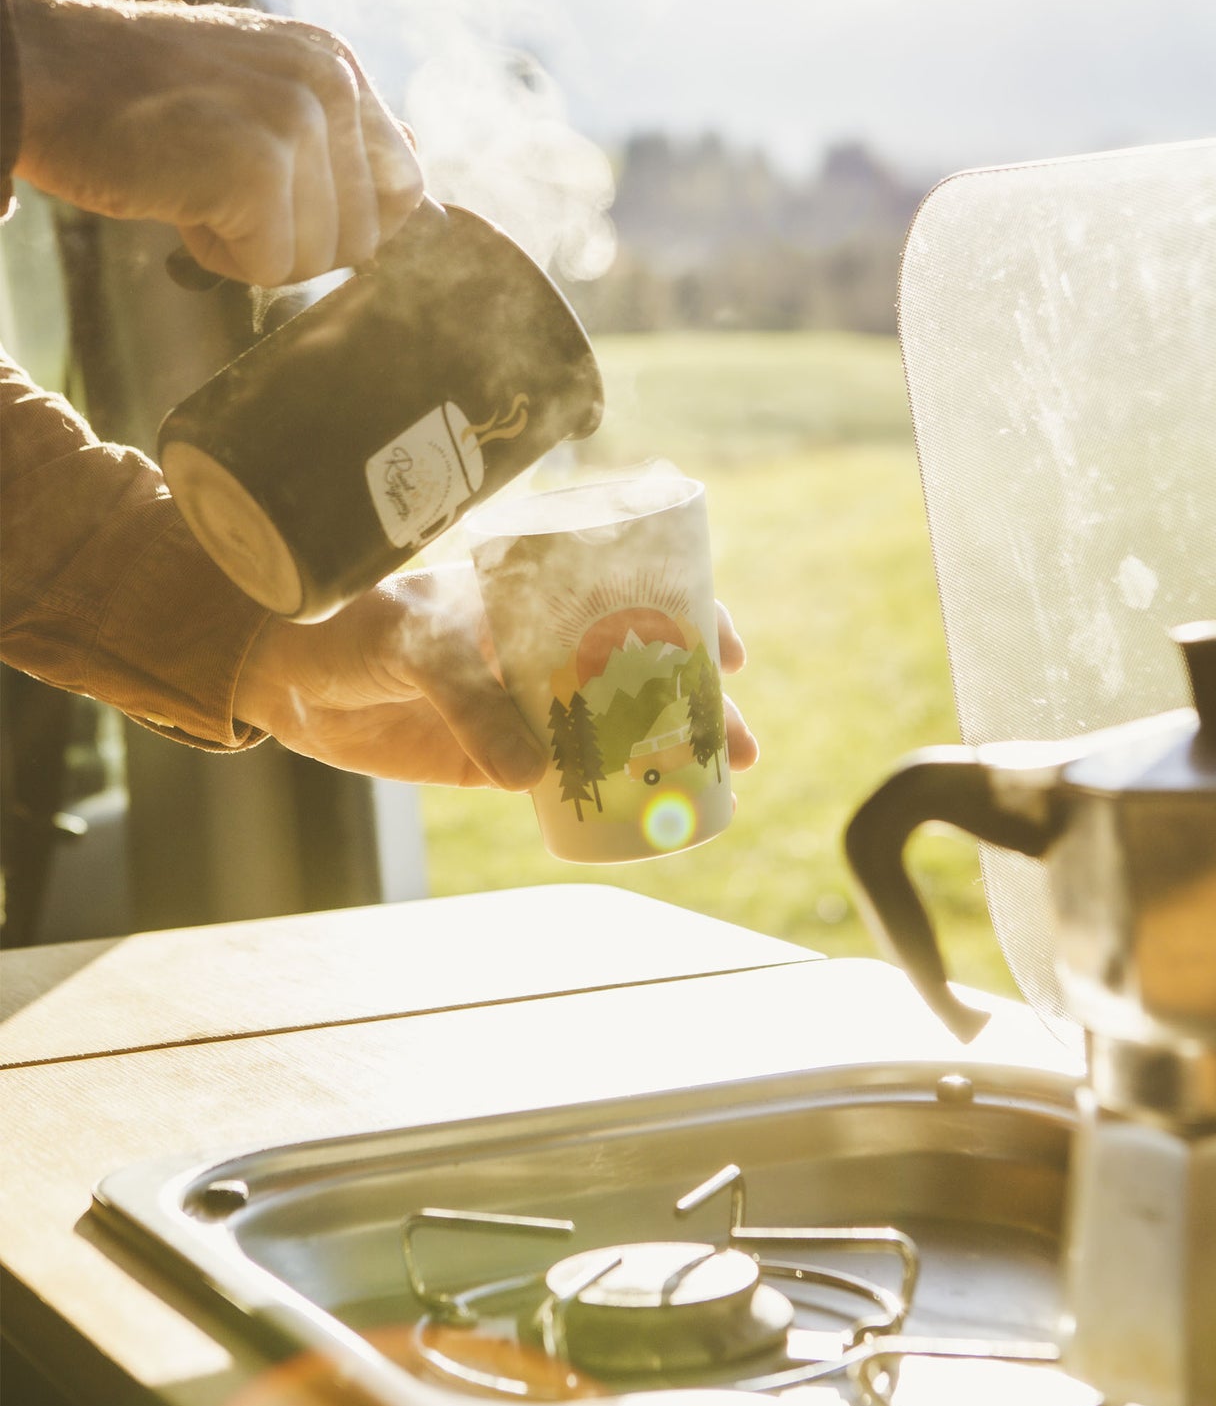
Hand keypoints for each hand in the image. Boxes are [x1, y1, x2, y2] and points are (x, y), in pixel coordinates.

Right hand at [9, 0, 422, 285]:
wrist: (42, 77)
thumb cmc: (139, 100)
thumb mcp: (256, 93)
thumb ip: (339, 136)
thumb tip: (422, 181)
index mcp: (336, 64)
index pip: (405, 185)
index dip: (347, 222)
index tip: (280, 207)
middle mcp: (330, 83)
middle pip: (365, 235)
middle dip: (294, 239)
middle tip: (221, 191)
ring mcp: (297, 121)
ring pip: (319, 259)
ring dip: (252, 247)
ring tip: (195, 186)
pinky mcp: (258, 167)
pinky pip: (270, 267)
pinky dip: (217, 256)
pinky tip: (179, 203)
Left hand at [234, 565, 758, 788]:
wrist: (283, 674)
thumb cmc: (349, 624)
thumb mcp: (414, 642)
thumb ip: (470, 700)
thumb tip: (531, 775)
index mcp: (535, 590)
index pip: (630, 591)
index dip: (690, 615)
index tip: (728, 650)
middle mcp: (542, 643)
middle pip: (642, 668)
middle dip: (701, 704)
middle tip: (742, 744)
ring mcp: (525, 702)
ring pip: (616, 727)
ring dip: (668, 754)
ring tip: (719, 784)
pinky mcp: (496, 757)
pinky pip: (567, 778)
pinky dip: (608, 796)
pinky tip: (646, 815)